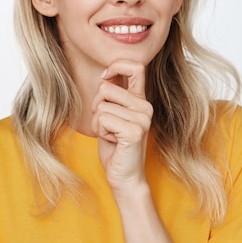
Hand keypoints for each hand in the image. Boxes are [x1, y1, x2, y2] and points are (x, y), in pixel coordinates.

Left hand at [90, 60, 152, 189]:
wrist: (124, 176)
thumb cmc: (115, 146)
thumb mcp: (113, 115)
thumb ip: (113, 96)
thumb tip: (104, 75)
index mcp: (141, 100)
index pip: (135, 66)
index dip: (115, 66)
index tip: (105, 77)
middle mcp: (145, 106)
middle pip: (105, 87)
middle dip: (96, 106)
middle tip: (106, 125)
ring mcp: (142, 119)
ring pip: (100, 106)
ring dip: (97, 123)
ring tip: (110, 135)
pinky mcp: (134, 131)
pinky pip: (102, 119)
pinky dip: (100, 131)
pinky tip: (112, 141)